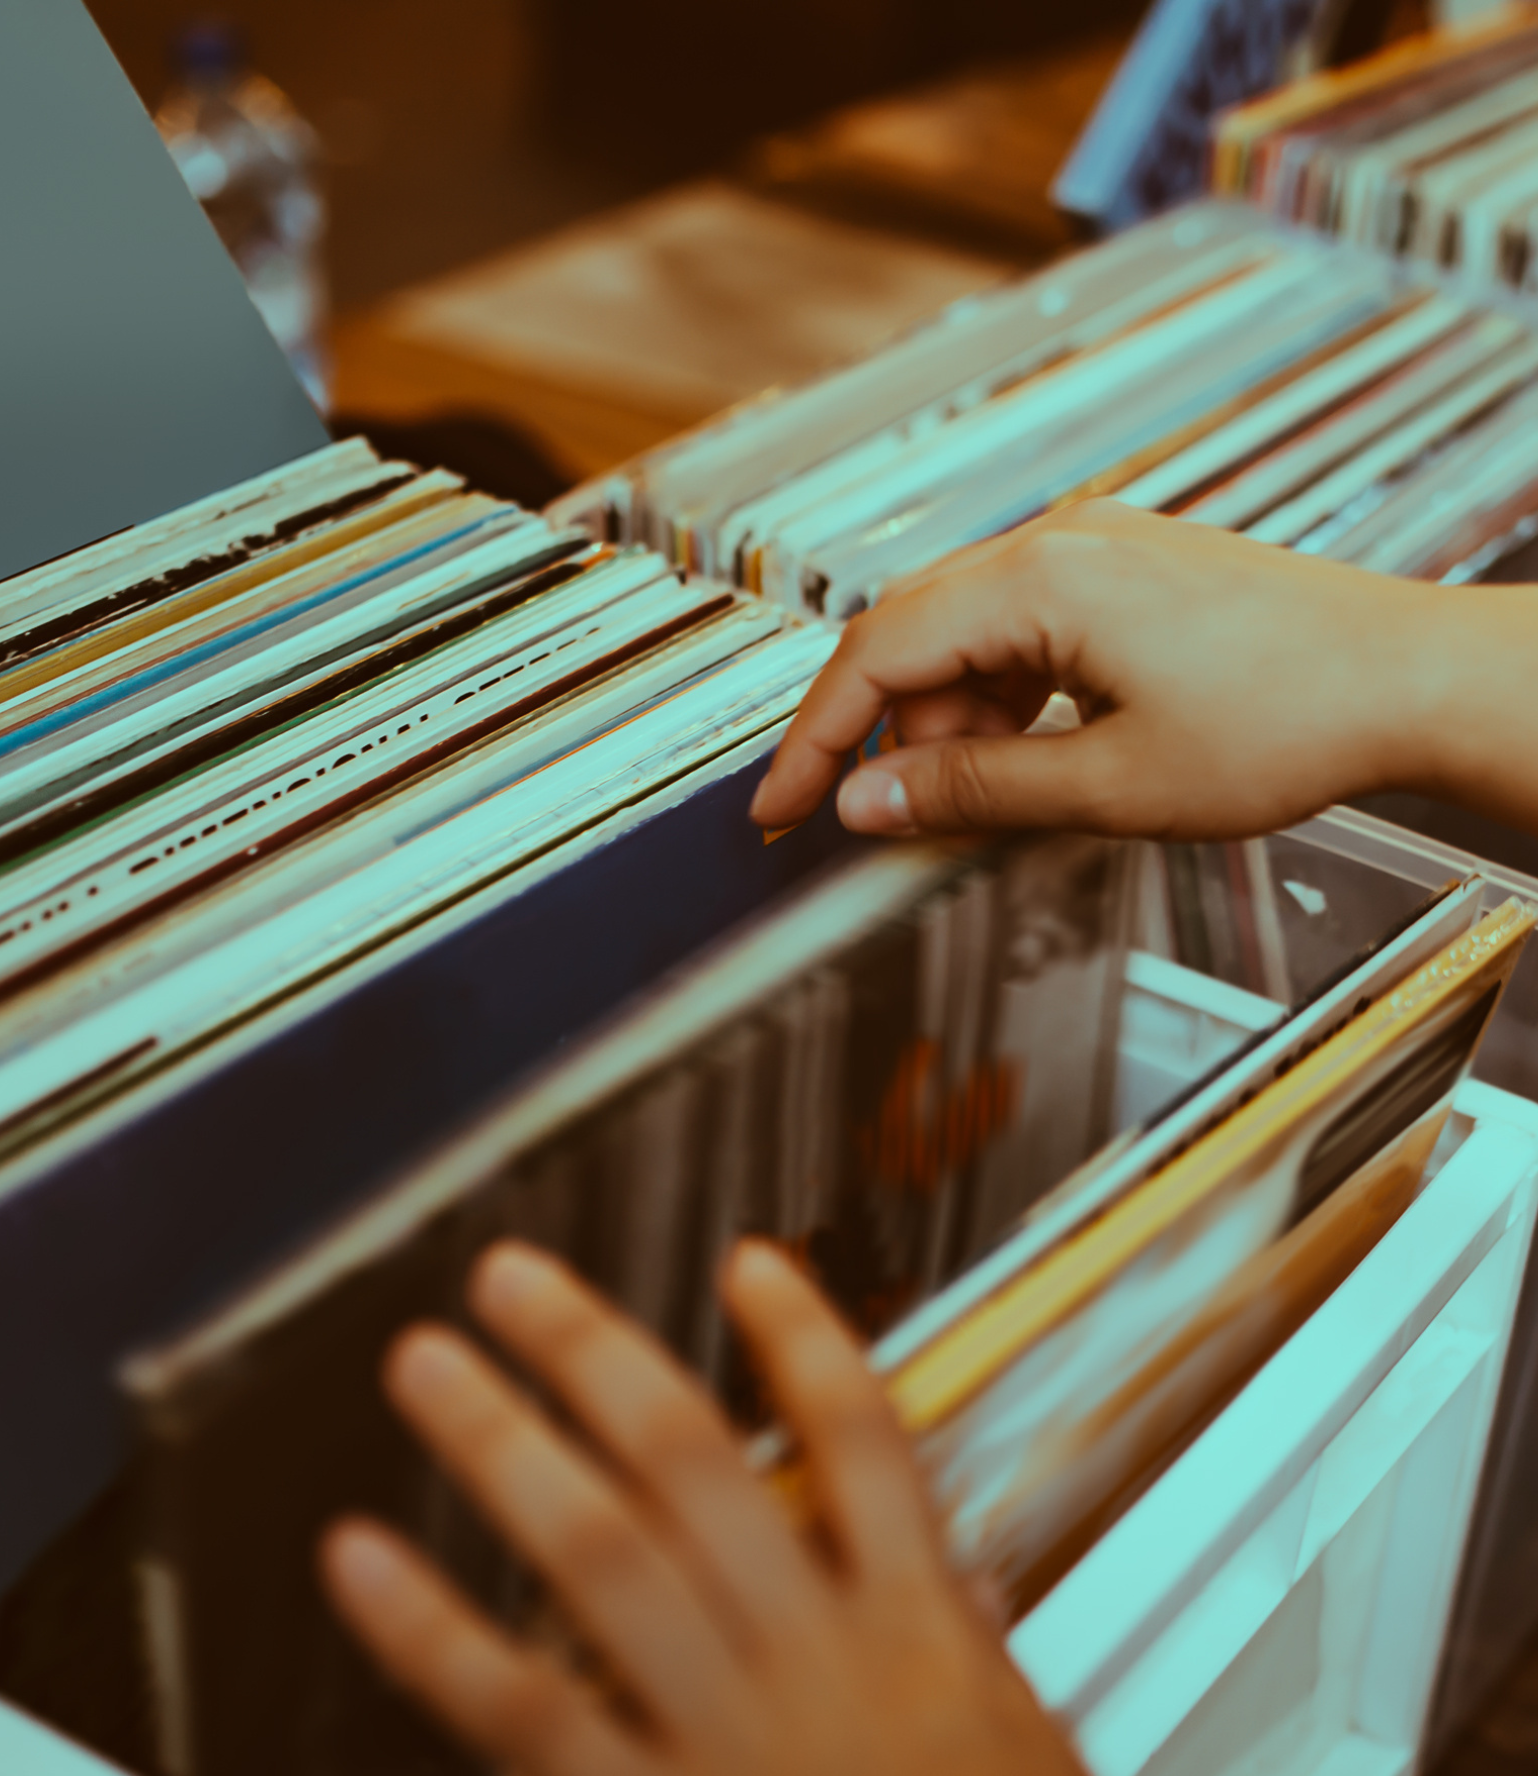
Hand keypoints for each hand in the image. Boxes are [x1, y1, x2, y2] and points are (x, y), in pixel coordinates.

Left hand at [320, 1239, 1195, 1775]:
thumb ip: (967, 1678)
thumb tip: (940, 1610)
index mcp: (929, 1642)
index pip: (864, 1441)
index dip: (801, 1338)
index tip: (750, 1266)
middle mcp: (822, 1661)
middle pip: (689, 1458)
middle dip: (590, 1354)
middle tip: (515, 1283)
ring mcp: (734, 1740)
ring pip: (598, 1548)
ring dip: (500, 1442)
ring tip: (429, 1369)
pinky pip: (523, 1709)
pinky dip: (434, 1630)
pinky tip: (369, 1569)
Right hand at [749, 500, 1518, 842]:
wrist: (1413, 680)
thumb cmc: (1290, 719)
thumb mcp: (1109, 783)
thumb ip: (970, 792)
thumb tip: (867, 802)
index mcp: (1042, 578)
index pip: (876, 656)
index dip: (815, 740)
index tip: (781, 807)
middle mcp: (1058, 539)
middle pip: (910, 637)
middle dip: (886, 736)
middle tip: (877, 818)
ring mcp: (1094, 546)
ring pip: (966, 637)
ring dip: (954, 725)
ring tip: (991, 799)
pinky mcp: (1123, 569)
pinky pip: (1021, 629)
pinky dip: (1004, 700)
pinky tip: (1035, 754)